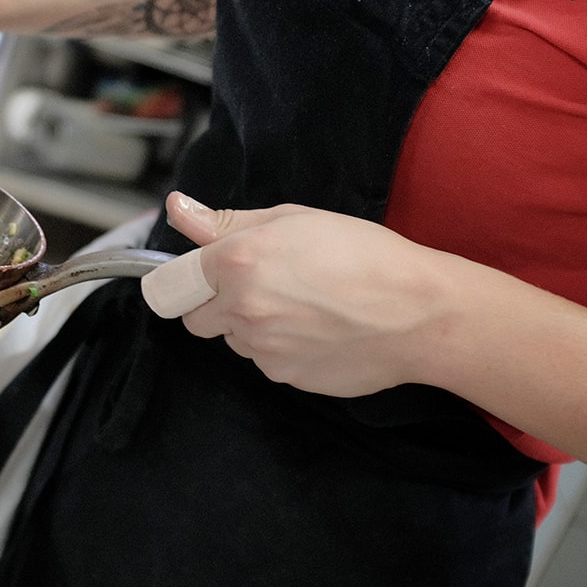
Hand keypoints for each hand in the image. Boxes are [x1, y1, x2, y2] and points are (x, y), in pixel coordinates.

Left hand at [141, 191, 455, 395]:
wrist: (419, 313)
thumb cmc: (366, 256)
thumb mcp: (294, 219)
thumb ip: (227, 221)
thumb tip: (178, 210)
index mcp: (237, 261)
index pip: (168, 284)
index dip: (183, 278)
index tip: (197, 275)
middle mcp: (242, 308)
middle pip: (194, 318)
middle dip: (215, 303)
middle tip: (262, 283)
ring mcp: (262, 348)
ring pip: (233, 339)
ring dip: (251, 324)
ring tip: (304, 303)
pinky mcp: (285, 376)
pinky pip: (265, 360)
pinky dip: (281, 347)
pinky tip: (318, 328)